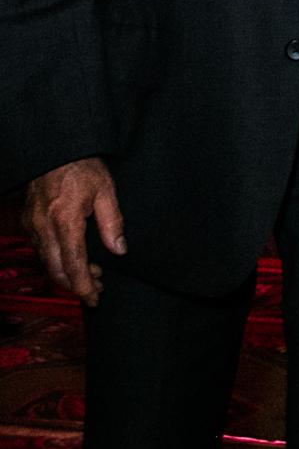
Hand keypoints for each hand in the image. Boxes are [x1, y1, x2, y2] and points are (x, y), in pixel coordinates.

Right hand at [24, 158, 124, 304]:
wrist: (55, 150)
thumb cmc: (83, 166)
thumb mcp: (106, 190)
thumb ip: (112, 222)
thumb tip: (120, 250)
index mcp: (65, 220)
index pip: (73, 264)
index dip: (83, 286)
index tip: (94, 298)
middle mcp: (44, 228)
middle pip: (56, 270)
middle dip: (76, 285)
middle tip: (97, 291)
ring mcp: (33, 226)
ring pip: (48, 262)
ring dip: (68, 274)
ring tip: (93, 274)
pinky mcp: (28, 223)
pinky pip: (42, 250)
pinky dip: (57, 260)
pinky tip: (75, 257)